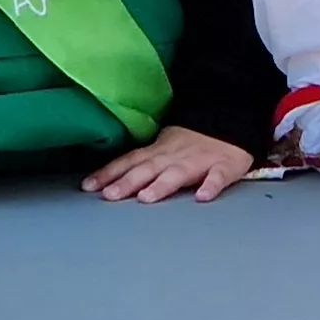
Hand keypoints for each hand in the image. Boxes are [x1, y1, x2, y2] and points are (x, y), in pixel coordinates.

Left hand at [83, 125, 253, 203]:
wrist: (230, 121)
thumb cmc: (192, 141)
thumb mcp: (162, 147)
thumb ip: (141, 163)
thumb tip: (110, 178)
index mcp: (158, 152)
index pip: (129, 161)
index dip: (109, 173)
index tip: (88, 186)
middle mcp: (174, 157)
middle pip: (148, 169)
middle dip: (127, 182)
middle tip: (109, 196)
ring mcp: (200, 161)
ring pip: (178, 173)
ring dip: (162, 185)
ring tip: (147, 198)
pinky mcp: (224, 167)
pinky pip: (217, 177)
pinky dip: (210, 186)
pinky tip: (202, 197)